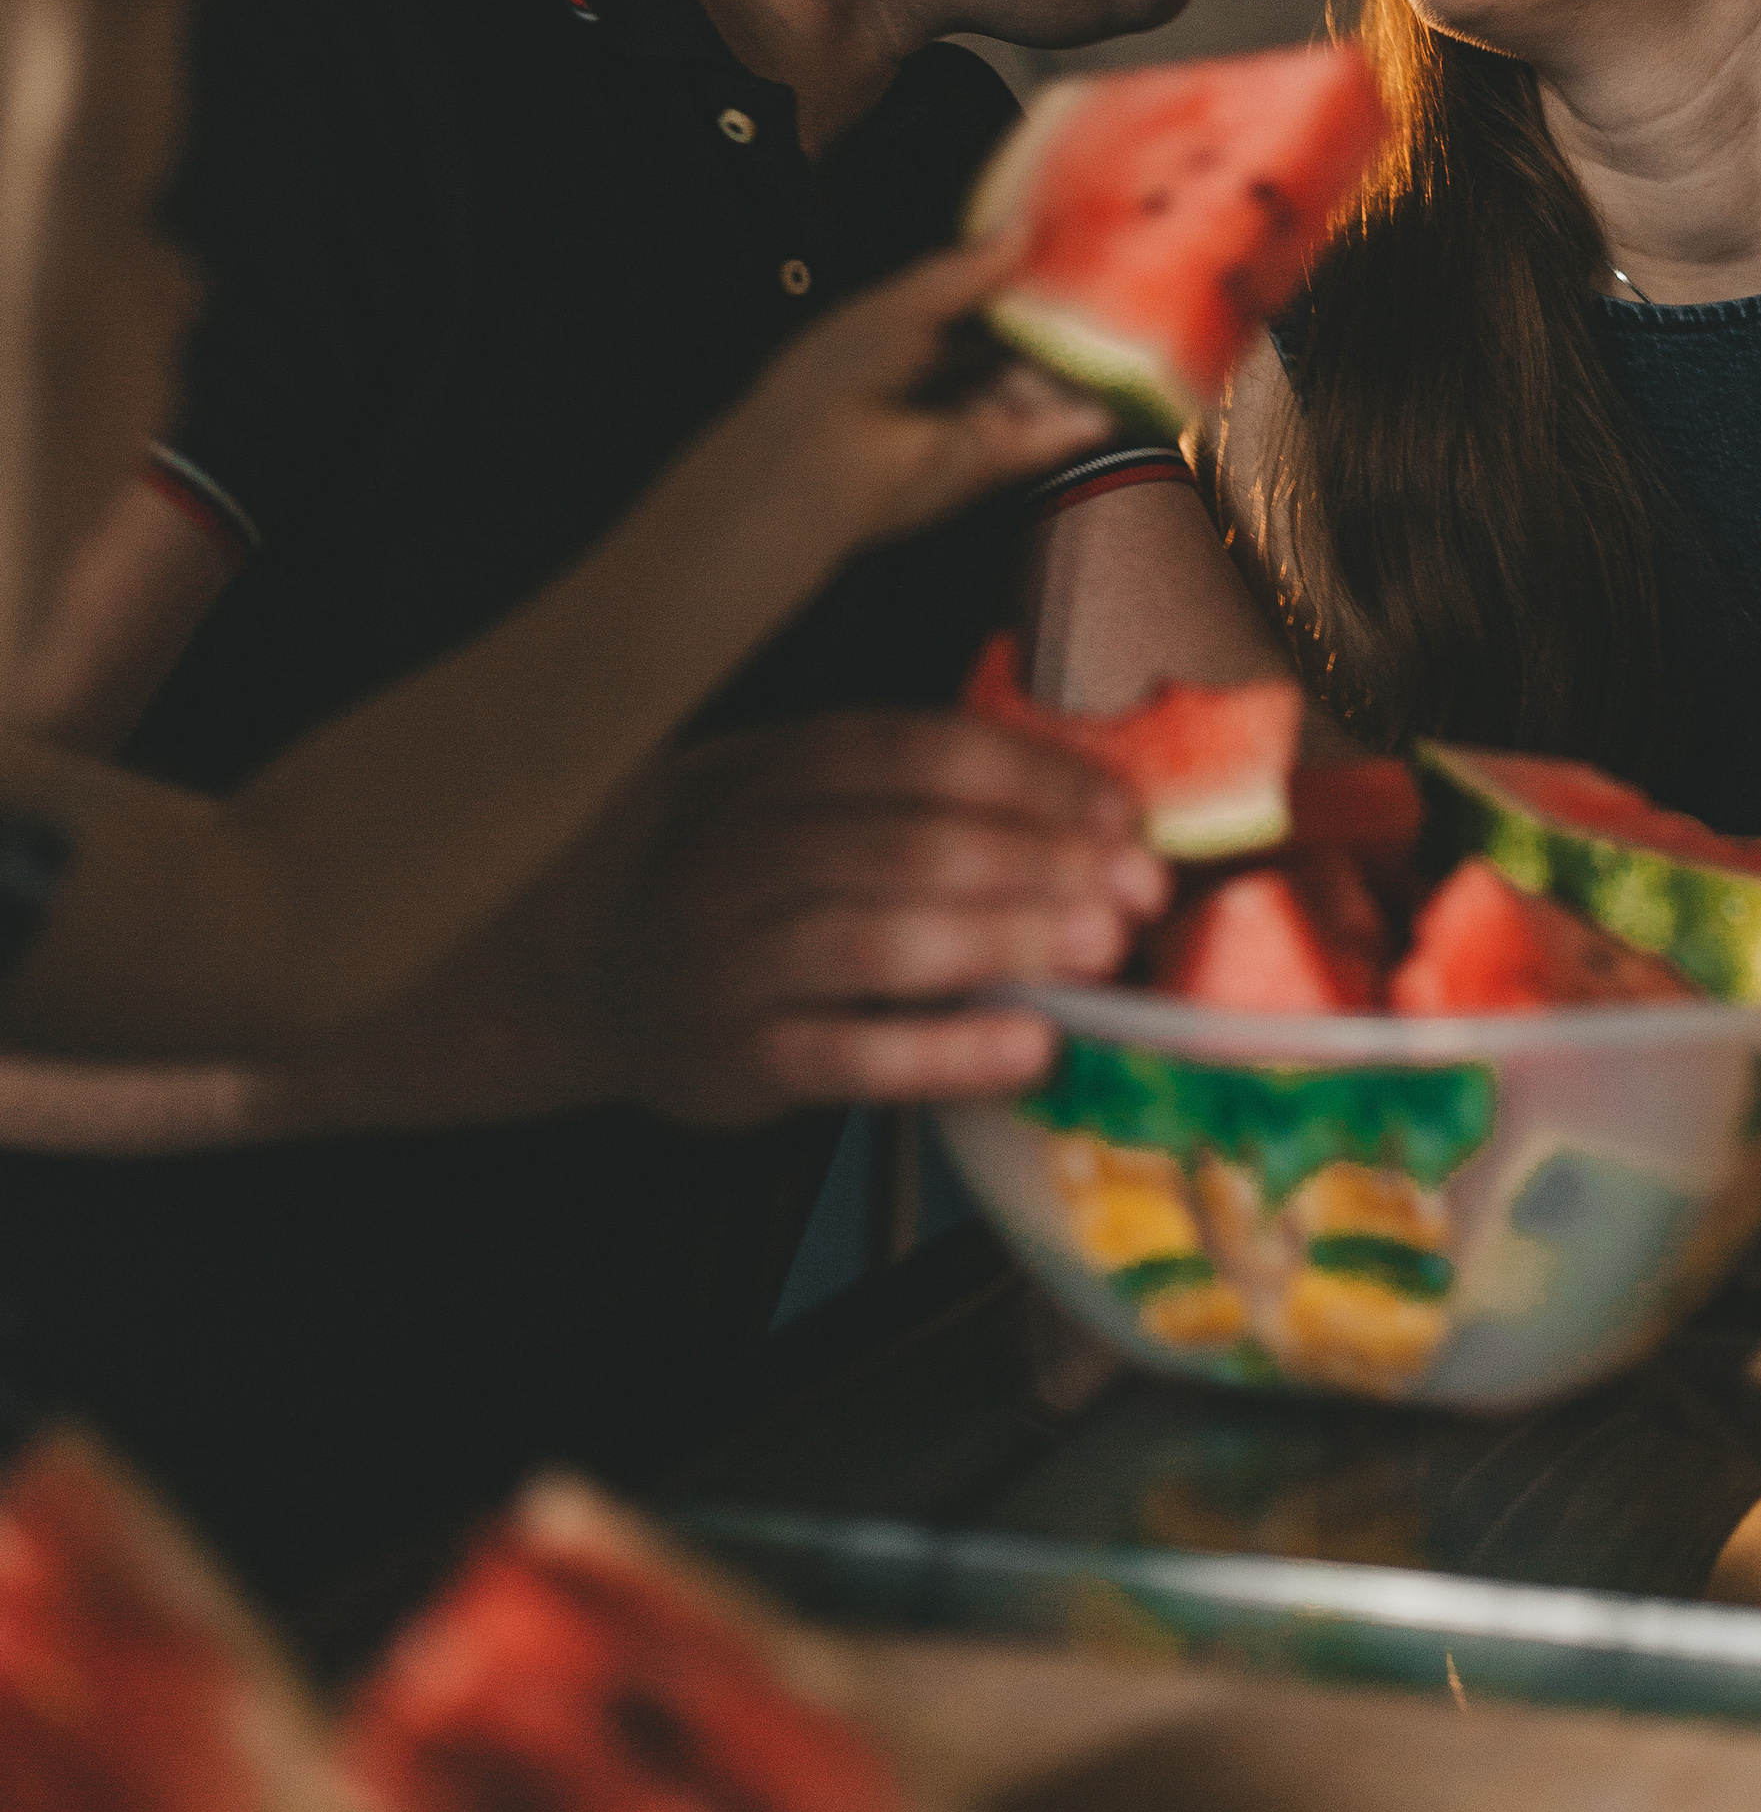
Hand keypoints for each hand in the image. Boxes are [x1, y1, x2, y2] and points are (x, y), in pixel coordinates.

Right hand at [544, 708, 1170, 1125]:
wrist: (573, 970)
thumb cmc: (721, 874)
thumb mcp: (778, 795)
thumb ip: (897, 792)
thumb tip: (1079, 808)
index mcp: (766, 769)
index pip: (917, 753)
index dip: (1032, 778)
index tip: (1121, 812)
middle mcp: (737, 853)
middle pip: (910, 844)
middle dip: (1041, 864)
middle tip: (1137, 890)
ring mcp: (727, 958)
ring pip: (882, 942)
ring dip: (1008, 941)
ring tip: (1102, 951)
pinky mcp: (731, 1058)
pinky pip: (851, 1055)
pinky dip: (948, 1052)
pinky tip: (1027, 1046)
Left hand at [777, 237, 1104, 548]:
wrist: (823, 463)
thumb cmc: (842, 370)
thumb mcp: (904, 303)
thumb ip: (967, 270)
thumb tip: (1021, 223)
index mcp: (911, 335)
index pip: (979, 303)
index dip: (1020, 280)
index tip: (1068, 249)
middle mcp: (943, 379)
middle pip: (1015, 347)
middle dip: (1059, 323)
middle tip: (1113, 289)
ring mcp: (971, 420)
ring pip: (1037, 388)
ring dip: (1078, 369)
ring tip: (1128, 335)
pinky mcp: (992, 460)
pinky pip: (1046, 436)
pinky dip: (1077, 422)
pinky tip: (1112, 402)